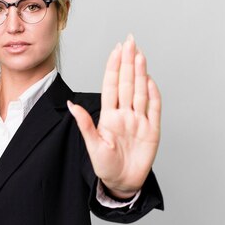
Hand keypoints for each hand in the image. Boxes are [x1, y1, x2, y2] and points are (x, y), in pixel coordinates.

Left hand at [68, 35, 160, 197]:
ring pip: (140, 92)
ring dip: (140, 73)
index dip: (114, 67)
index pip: (111, 85)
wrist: (122, 182)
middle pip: (127, 83)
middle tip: (130, 41)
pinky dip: (154, 94)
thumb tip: (71, 104)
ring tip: (139, 54)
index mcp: (109, 115)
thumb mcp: (92, 145)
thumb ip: (84, 124)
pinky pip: (154, 109)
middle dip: (128, 62)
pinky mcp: (152, 130)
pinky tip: (151, 79)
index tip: (116, 49)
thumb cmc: (105, 165)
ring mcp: (139, 120)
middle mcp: (125, 113)